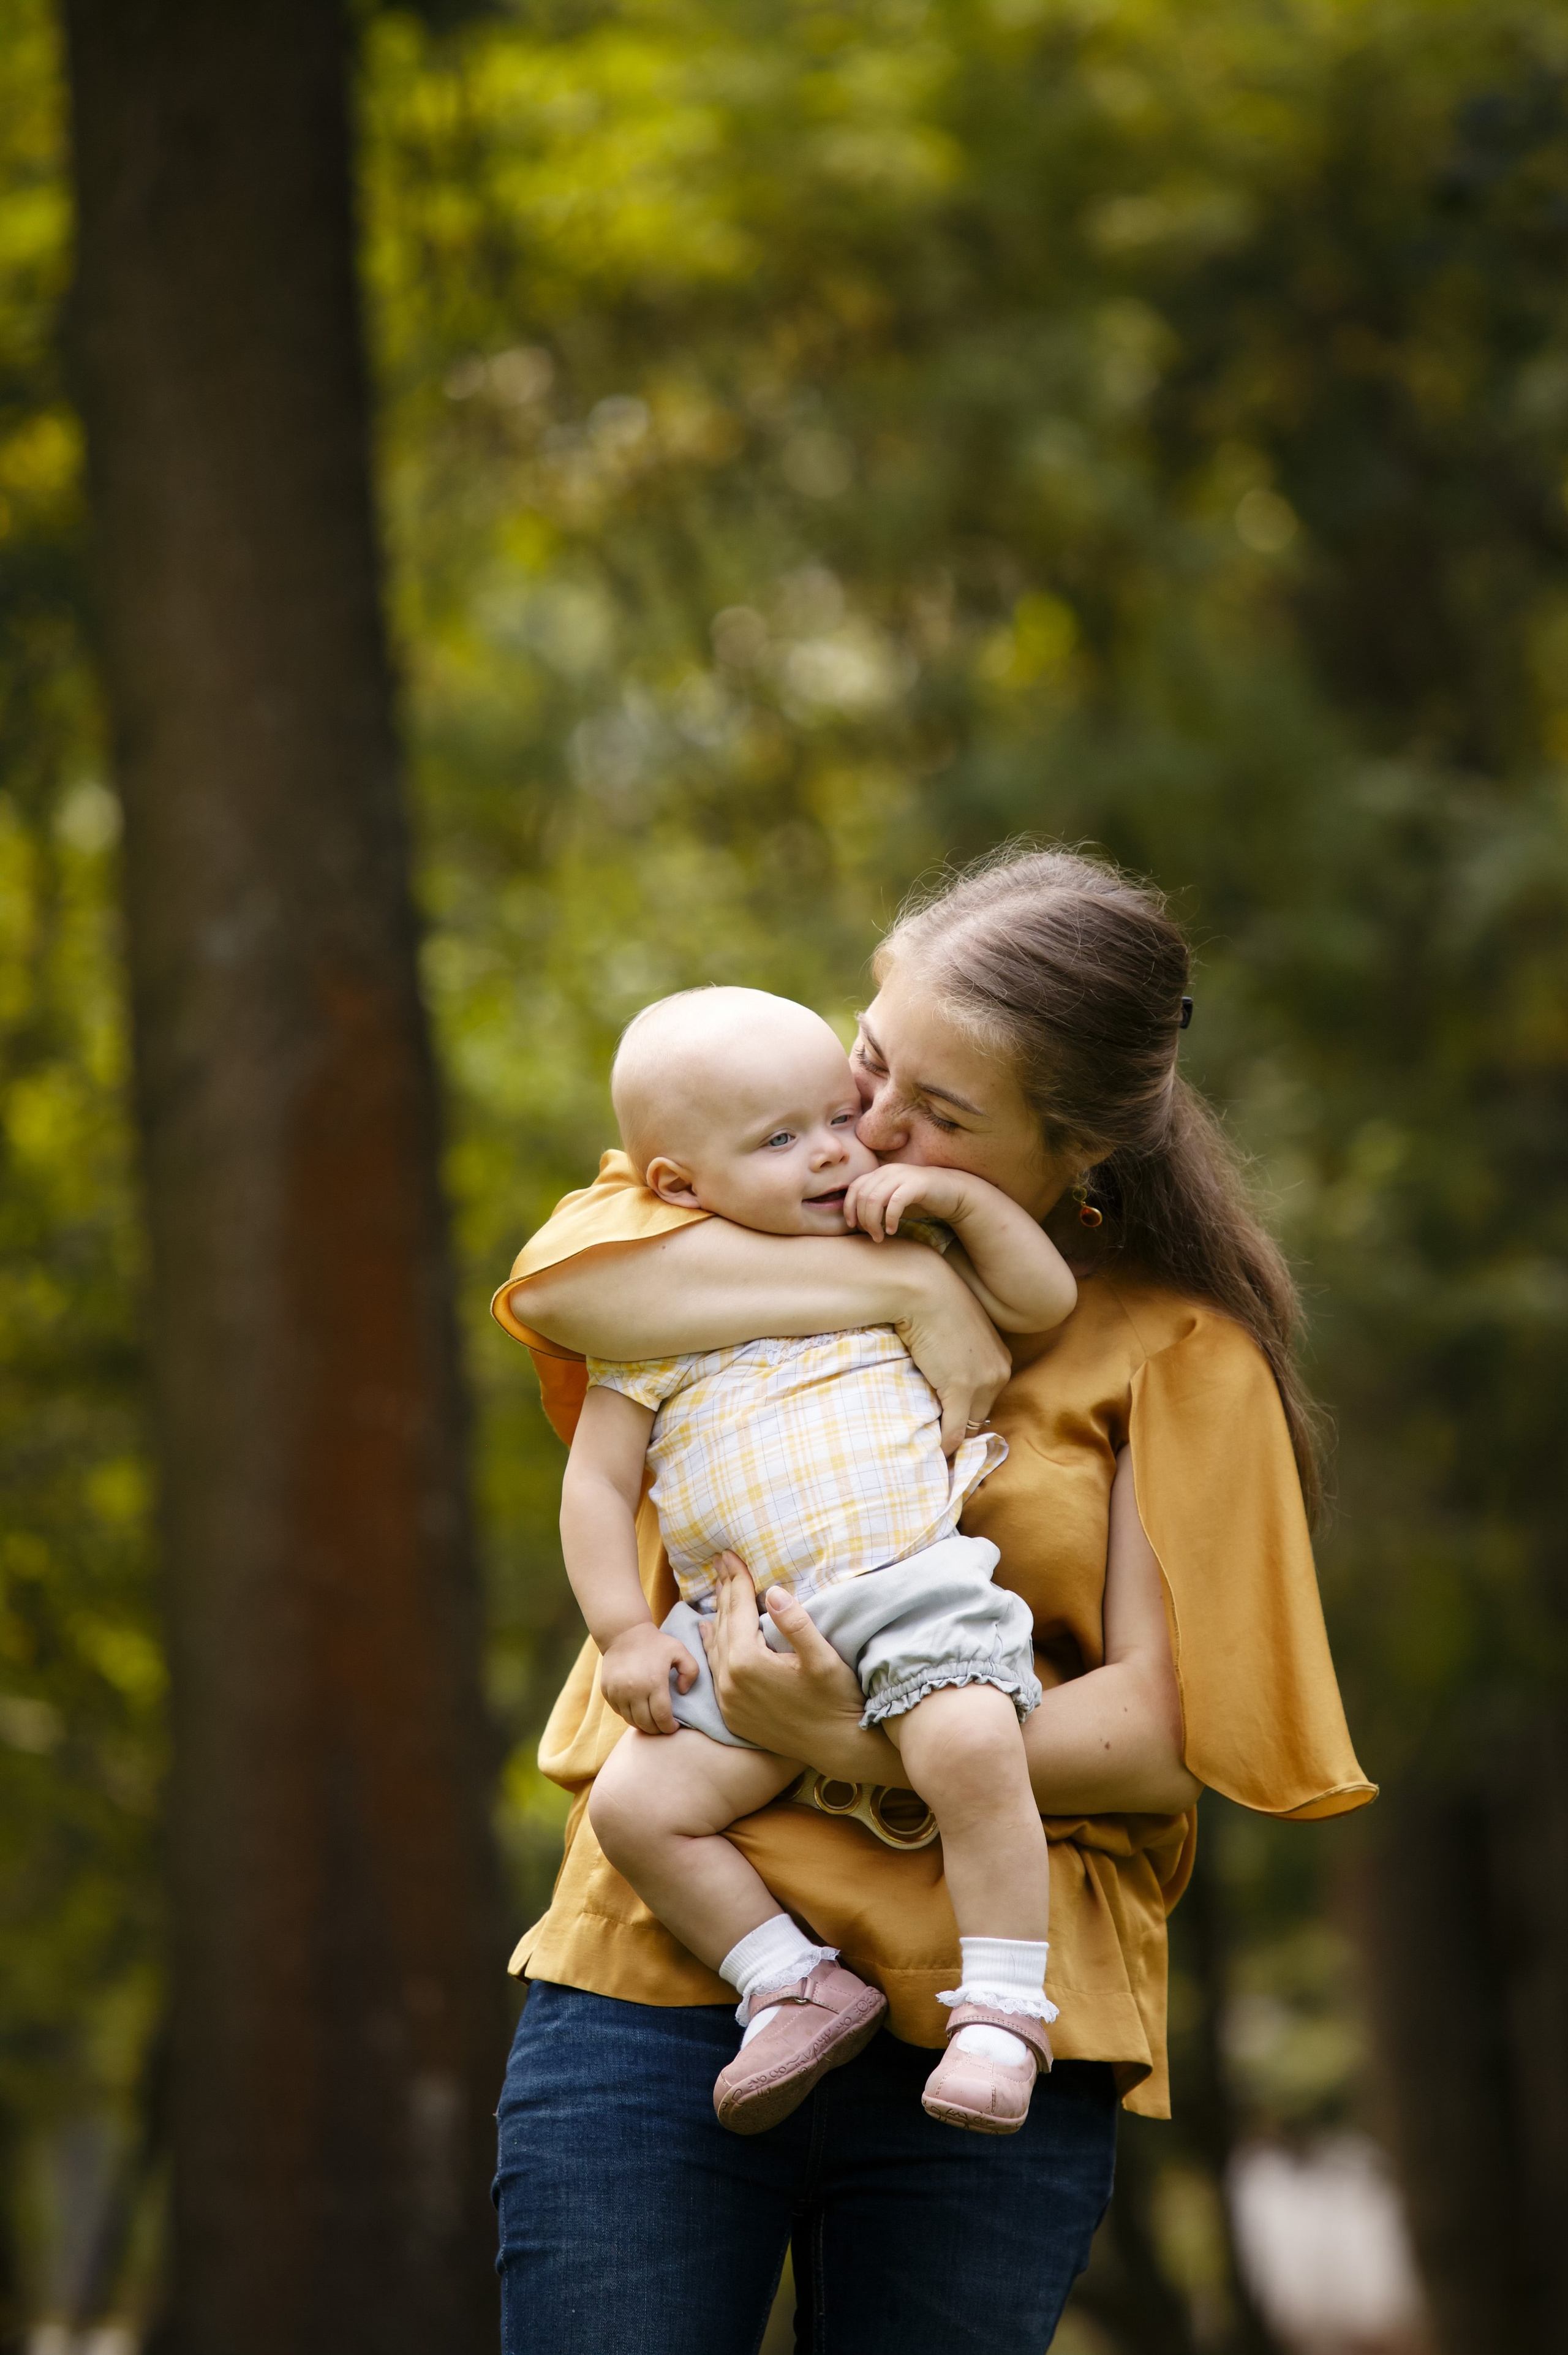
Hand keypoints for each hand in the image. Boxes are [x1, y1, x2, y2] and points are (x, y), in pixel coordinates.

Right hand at [598, 1622, 698, 1735]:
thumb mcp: (680, 1651)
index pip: (662, 1717)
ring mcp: (617, 1692)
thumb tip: (682, 1692)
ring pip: (631, 1720)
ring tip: (652, 1721)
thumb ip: (691, 1671)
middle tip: (663, 1726)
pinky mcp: (607, 1691)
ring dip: (643, 1724)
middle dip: (657, 1730)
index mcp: (653, 1682)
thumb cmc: (655, 1644)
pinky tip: (639, 1710)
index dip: (669, 1727)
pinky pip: (620, 1712)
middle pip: (646, 1723)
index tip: (674, 1727)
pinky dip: (630, 1715)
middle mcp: (633, 1690)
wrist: (624, 1633)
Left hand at [701, 1554, 900, 1779]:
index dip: (736, 1580)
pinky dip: (713, 1646)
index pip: (738, 1610)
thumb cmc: (837, 1701)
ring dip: (717, 1616)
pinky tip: (708, 1632)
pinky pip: (715, 1671)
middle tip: (721, 1563)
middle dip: (724, 1591)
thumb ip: (797, 1624)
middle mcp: (730, 1682)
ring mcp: (728, 1700)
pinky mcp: (733, 1713)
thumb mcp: (823, 1659)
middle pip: (724, 1625)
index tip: (730, 1555)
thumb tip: (774, 1592)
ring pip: (716, 1647)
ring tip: (717, 1589)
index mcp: (747, 1663)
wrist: (839, 1748)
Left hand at [844, 1162, 968, 1241]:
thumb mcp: (892, 1200)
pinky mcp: (916, 1185)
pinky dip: (890, 1218)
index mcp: (880, 1173)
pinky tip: (893, 1230)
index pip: (855, 1188)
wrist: (952, 1193)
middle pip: (863, 1196)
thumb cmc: (919, 1199)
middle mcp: (889, 1171)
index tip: (853, 1226)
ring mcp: (903, 1176)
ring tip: (879, 1237)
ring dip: (873, 1222)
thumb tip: (855, 1221)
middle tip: (871, 1236)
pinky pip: (895, 1202)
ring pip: (875, 1199)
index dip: (849, 1208)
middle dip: (863, 1219)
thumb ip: (875, 1204)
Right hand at [890, 1249, 1010, 1453]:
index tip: (953, 1425)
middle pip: (981, 1415)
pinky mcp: (961, 1388)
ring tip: (937, 1452)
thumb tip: (948, 1375)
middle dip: (964, 1429)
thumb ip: (962, 1357)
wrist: (925, 1290)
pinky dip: (946, 1444)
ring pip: (969, 1425)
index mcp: (1000, 1360)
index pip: (988, 1399)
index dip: (969, 1414)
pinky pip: (955, 1428)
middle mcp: (998, 1373)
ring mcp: (981, 1382)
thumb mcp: (959, 1332)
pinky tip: (936, 1452)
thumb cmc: (936, 1303)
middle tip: (944, 1443)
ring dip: (954, 1438)